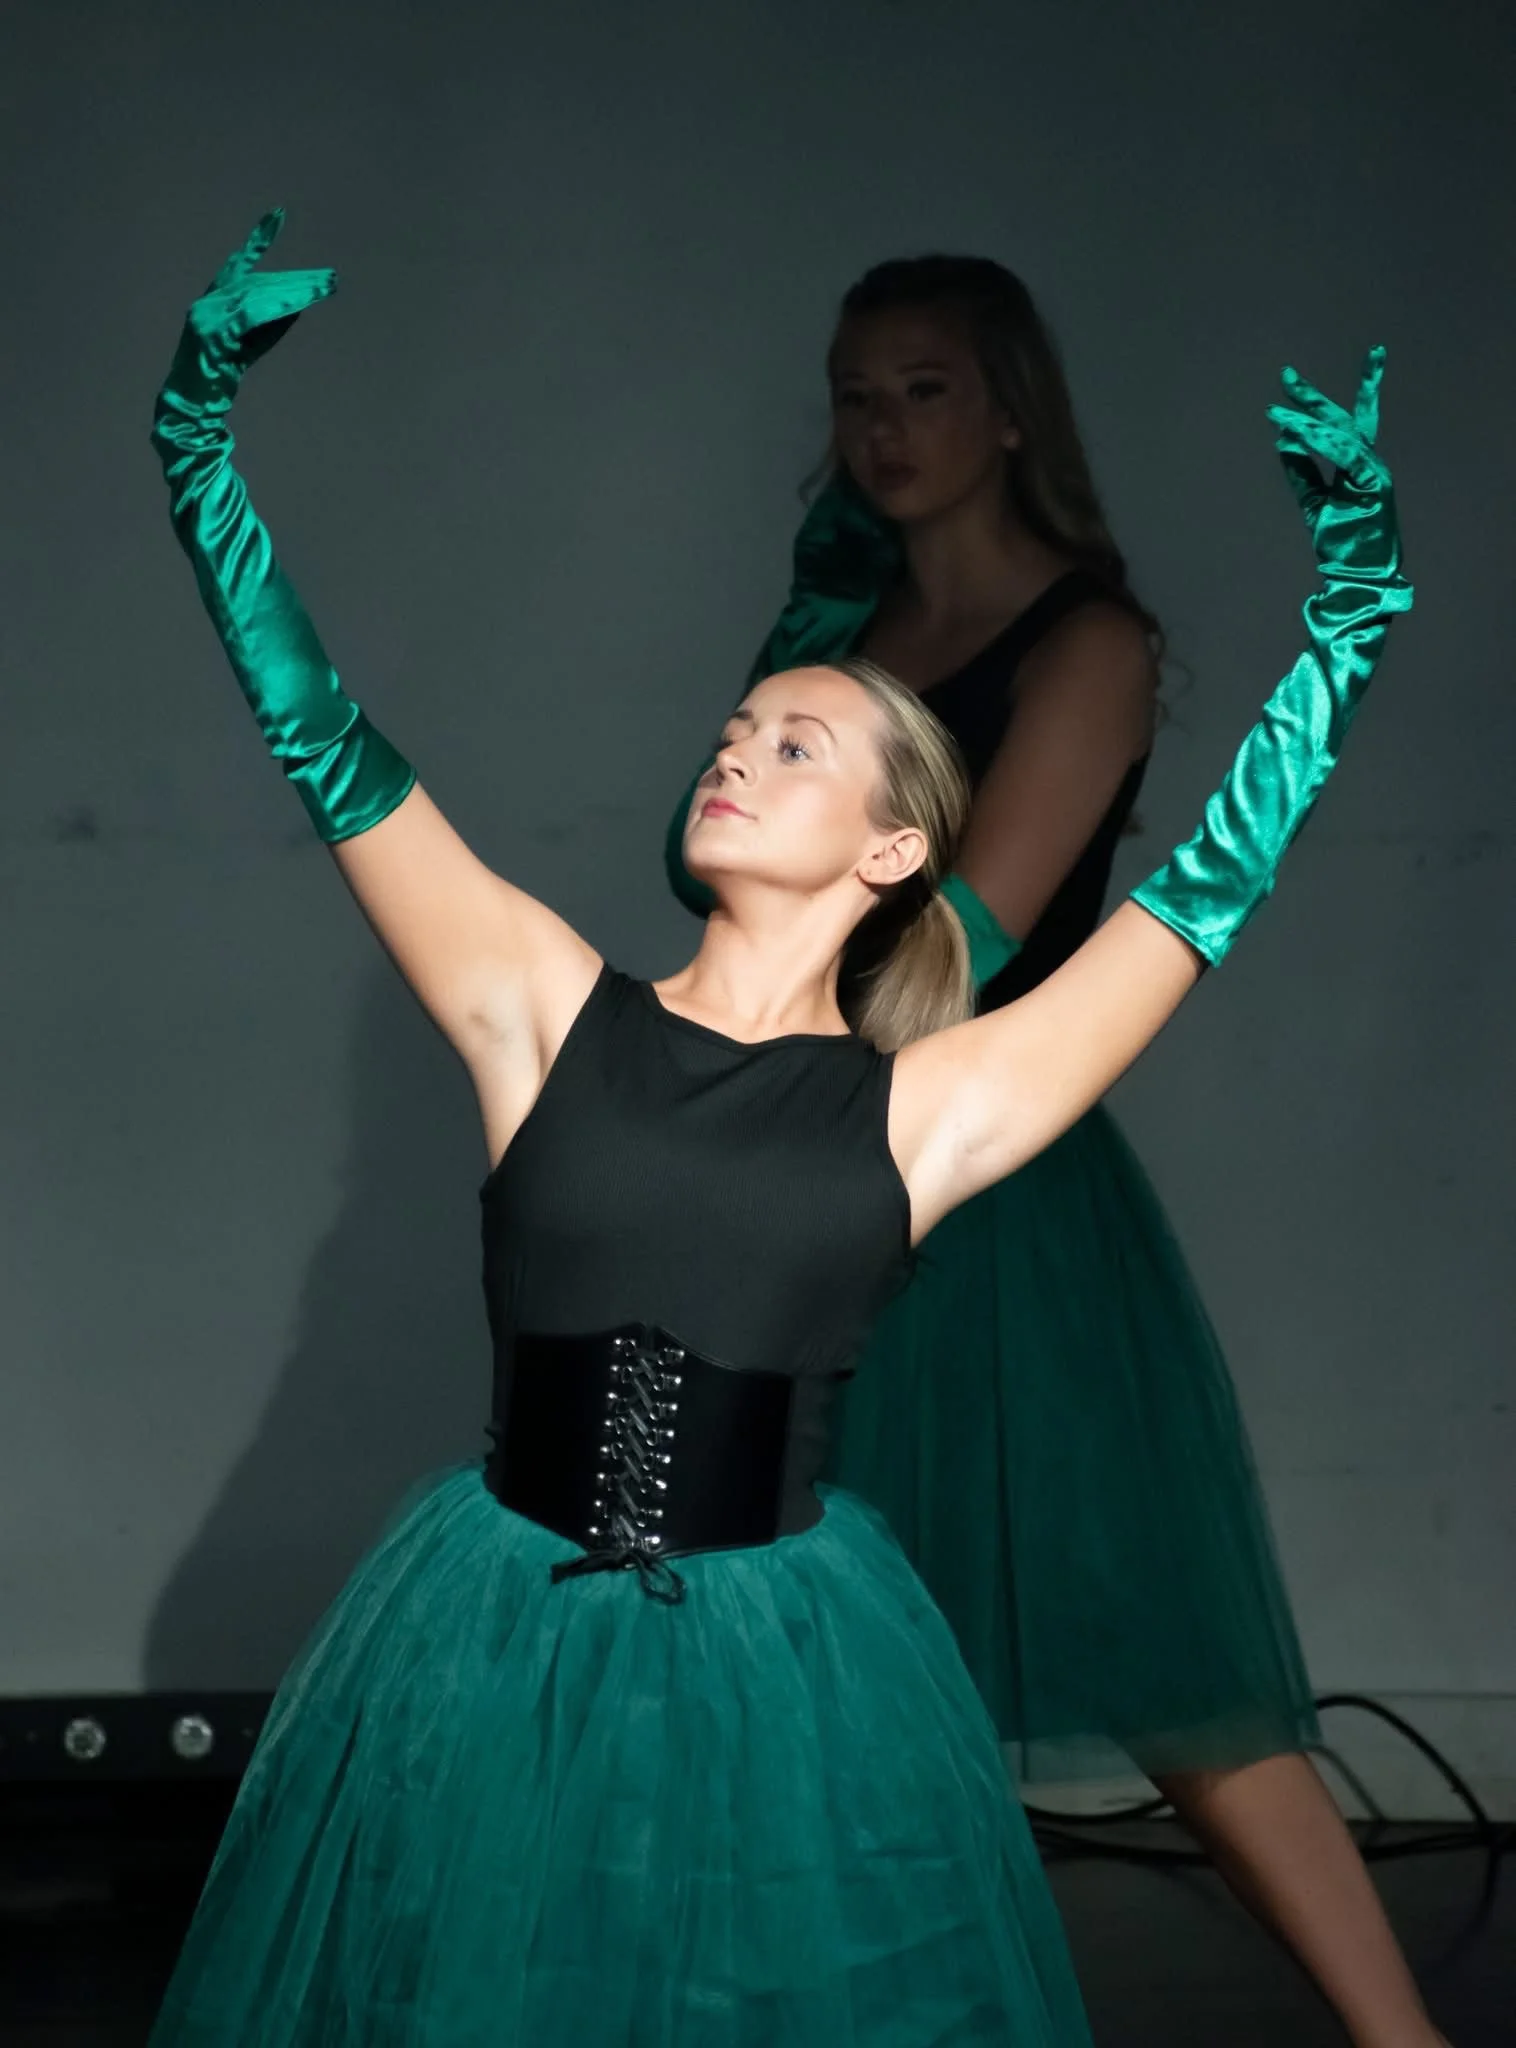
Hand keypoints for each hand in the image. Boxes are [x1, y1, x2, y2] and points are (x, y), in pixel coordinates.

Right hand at [160, 210, 335, 417]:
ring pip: (260, 296)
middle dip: (297, 280)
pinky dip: (277, 309)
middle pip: (260, 282)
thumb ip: (272, 322)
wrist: (192, 404)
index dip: (259, 238)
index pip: (240, 262)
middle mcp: (209, 301)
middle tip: (331, 277)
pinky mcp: (212, 334)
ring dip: (296, 293)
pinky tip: (302, 305)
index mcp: (214, 299)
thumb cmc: (221, 378)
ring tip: (326, 289)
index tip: (278, 214)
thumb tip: (299, 302)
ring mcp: (207, 316)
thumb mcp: (252, 345)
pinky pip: (252, 316)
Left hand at [1267, 348, 1404, 588]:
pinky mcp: (1375, 485)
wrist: (1356, 575)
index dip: (1318, 402)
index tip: (1290, 382)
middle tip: (1286, 375)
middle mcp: (1369, 463)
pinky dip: (1322, 442)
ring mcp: (1375, 472)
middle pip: (1343, 419)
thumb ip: (1300, 471)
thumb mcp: (1312, 502)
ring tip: (1276, 412)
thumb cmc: (1339, 541)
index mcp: (1357, 465)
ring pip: (1340, 434)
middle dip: (1314, 397)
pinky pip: (1346, 455)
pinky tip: (1297, 432)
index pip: (1343, 424)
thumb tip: (1283, 439)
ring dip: (1307, 421)